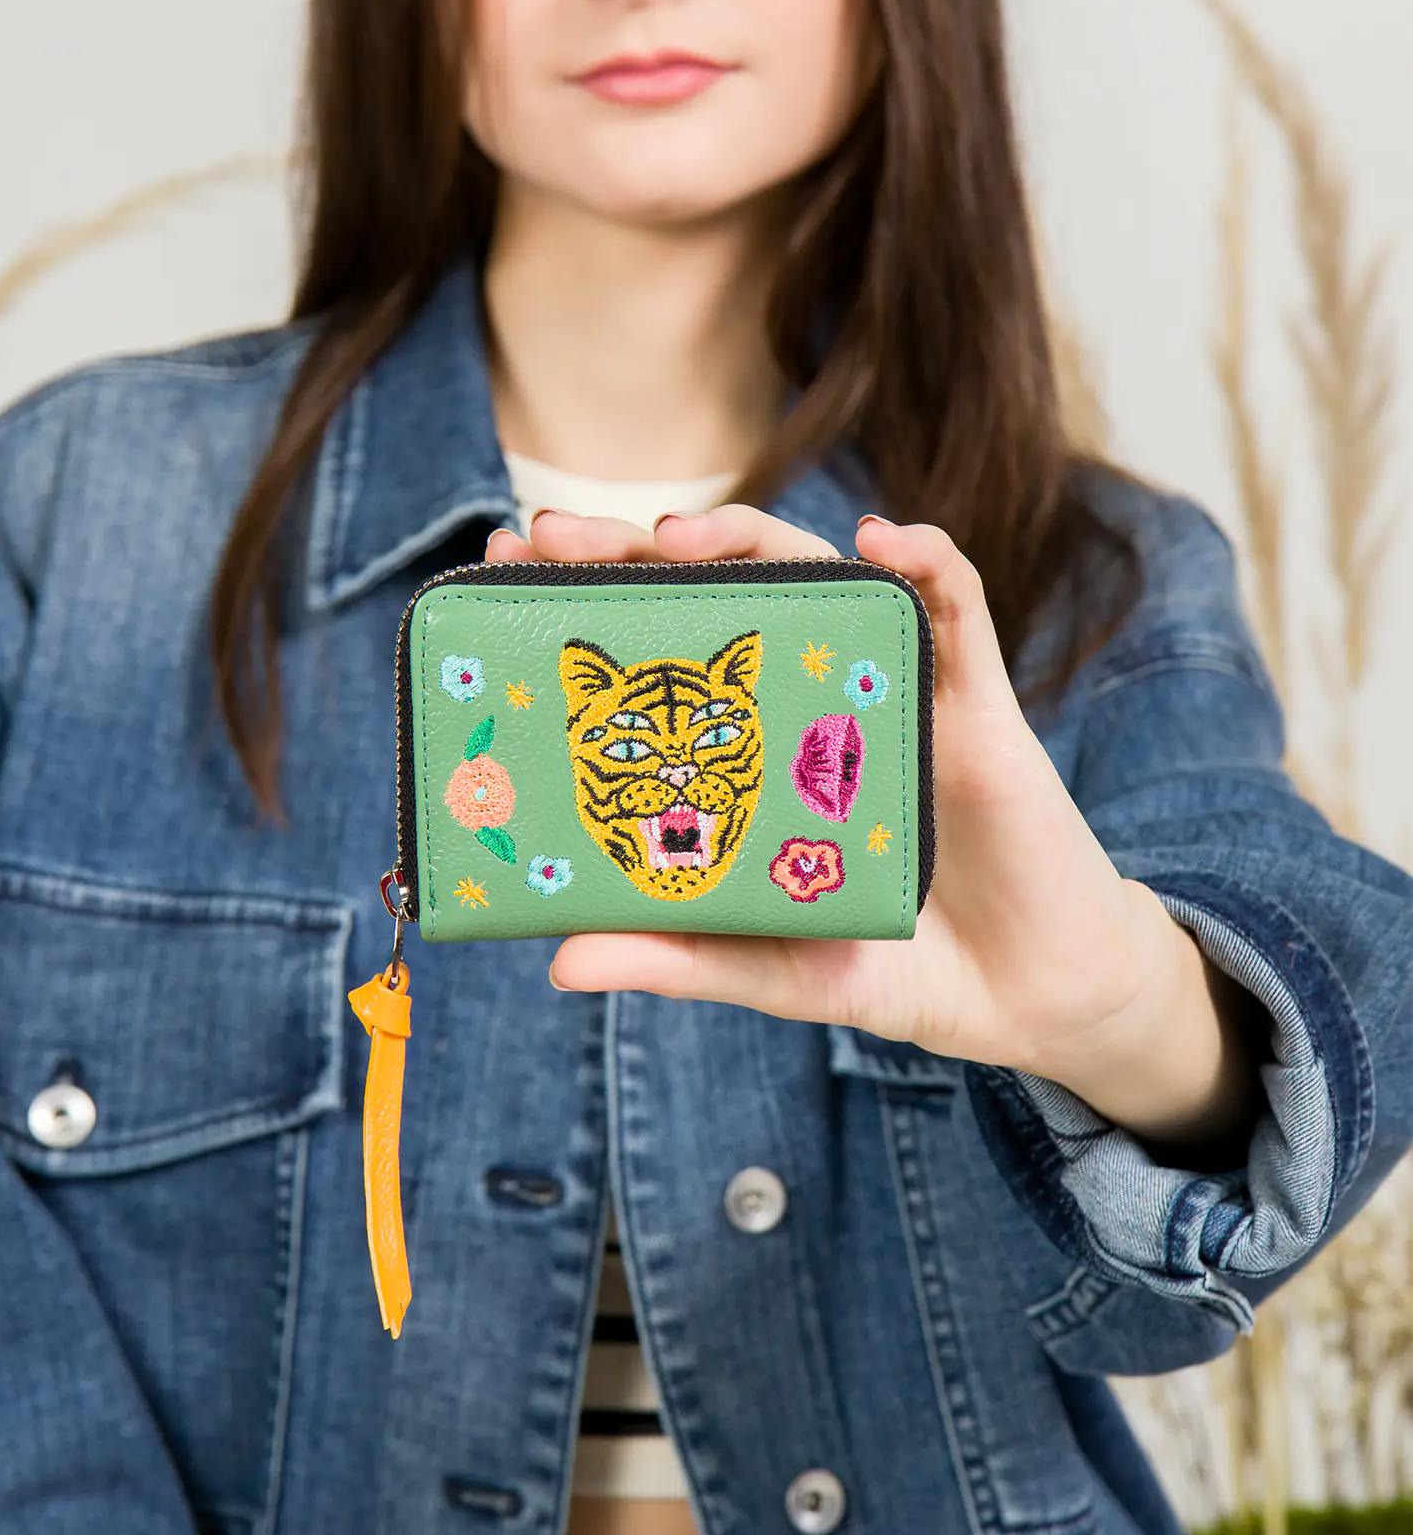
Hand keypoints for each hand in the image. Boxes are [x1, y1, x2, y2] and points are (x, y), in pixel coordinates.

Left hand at [488, 504, 1262, 1160]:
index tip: (504, 575)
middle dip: (636, 547)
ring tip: (681, 536)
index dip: (589, 602)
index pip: (662, 647)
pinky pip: (960, 608)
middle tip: (553, 536)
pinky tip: (884, 539)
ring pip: (825, 574)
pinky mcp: (981, 704)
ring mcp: (896, 687)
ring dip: (754, 537)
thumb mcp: (771, 965)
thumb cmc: (895, 962)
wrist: (1029, 998)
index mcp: (755, 742)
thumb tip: (556, 962)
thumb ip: (678, 954)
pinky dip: (928, 561)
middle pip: (723, 589)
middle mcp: (815, 695)